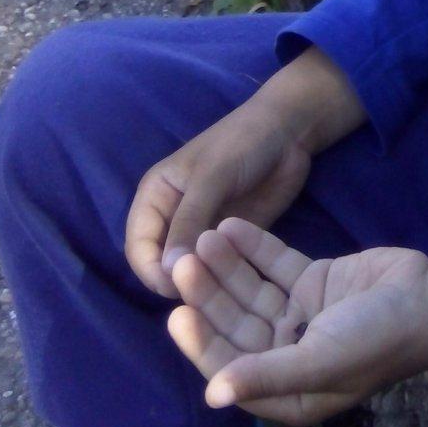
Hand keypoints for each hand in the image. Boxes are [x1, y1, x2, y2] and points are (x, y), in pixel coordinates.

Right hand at [126, 100, 314, 300]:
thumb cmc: (241, 143)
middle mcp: (173, 219)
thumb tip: (167, 269)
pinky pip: (219, 267)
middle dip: (176, 280)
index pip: (138, 246)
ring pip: (191, 269)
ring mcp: (202, 232)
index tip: (174, 286)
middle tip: (202, 294)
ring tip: (221, 293)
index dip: (150, 270)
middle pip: (161, 263)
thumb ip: (189, 220)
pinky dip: (223, 278)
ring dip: (201, 282)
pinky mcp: (230, 241)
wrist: (289, 133)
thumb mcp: (211, 177)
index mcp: (155, 197)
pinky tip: (238, 286)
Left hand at [166, 215, 427, 425]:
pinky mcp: (313, 280)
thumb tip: (211, 397)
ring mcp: (299, 315)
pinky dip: (253, 247)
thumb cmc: (375, 341)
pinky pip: (274, 264)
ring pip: (250, 290)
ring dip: (226, 267)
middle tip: (183, 262)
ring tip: (202, 238)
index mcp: (286, 390)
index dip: (203, 343)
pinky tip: (230, 227)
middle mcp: (287, 354)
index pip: (232, 367)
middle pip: (236, 323)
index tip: (178, 313)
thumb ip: (266, 375)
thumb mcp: (320, 362)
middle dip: (210, 295)